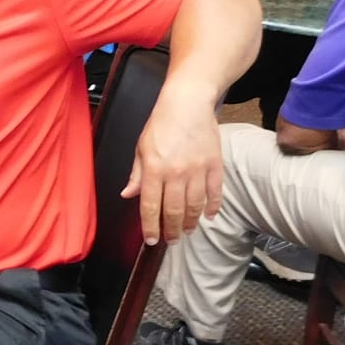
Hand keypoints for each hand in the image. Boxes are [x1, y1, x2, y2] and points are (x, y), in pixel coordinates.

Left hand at [121, 92, 222, 244]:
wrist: (187, 103)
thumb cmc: (161, 124)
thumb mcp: (141, 148)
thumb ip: (137, 174)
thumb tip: (128, 195)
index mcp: (154, 169)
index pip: (151, 206)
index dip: (151, 227)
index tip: (151, 240)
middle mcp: (176, 173)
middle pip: (174, 211)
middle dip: (172, 230)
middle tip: (172, 240)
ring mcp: (197, 170)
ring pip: (195, 205)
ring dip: (191, 222)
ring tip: (188, 231)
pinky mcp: (215, 164)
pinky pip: (215, 192)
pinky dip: (213, 207)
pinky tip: (209, 216)